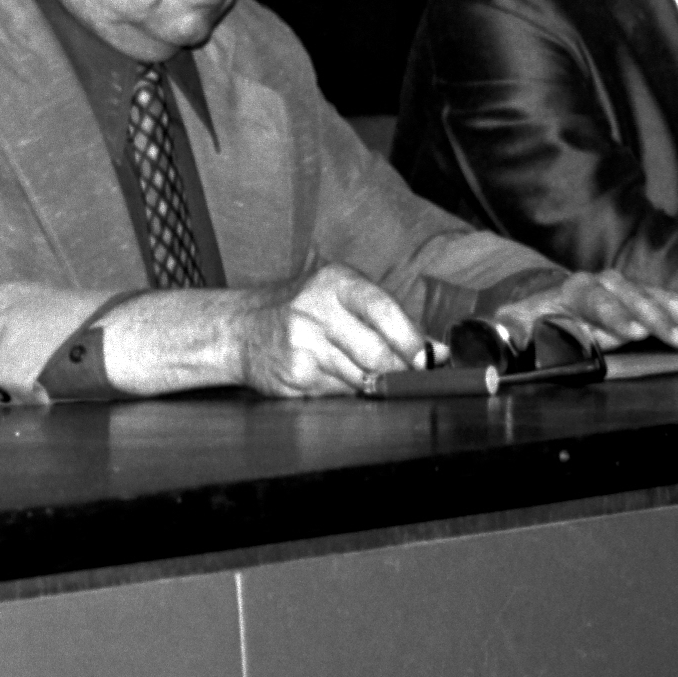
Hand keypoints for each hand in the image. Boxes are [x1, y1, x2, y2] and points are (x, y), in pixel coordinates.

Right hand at [235, 264, 428, 396]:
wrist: (241, 329)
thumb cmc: (302, 309)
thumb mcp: (340, 296)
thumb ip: (388, 319)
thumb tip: (437, 351)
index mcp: (335, 283)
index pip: (383, 311)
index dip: (411, 339)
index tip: (429, 360)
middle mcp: (315, 311)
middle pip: (376, 354)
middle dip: (400, 371)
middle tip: (410, 376)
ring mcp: (302, 346)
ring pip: (361, 379)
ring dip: (376, 384)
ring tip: (372, 375)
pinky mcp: (295, 377)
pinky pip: (340, 393)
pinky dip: (349, 391)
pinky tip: (336, 377)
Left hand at [509, 271, 677, 350]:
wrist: (554, 302)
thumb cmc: (536, 320)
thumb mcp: (518, 325)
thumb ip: (511, 330)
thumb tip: (502, 335)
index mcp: (578, 289)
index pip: (599, 300)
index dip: (617, 316)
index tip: (634, 332)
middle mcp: (610, 283)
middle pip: (640, 299)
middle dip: (662, 319)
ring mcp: (636, 288)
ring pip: (666, 299)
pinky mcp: (654, 297)